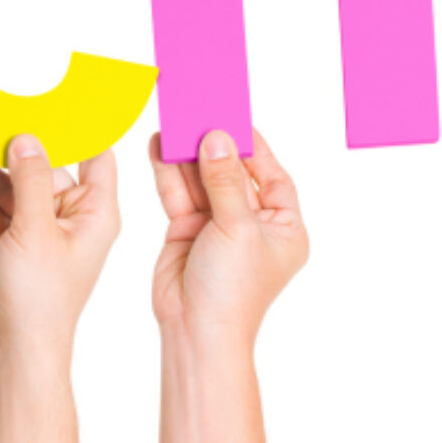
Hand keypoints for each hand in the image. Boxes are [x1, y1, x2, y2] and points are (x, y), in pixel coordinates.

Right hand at [0, 134, 118, 353]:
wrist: (18, 345)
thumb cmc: (43, 297)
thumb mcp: (36, 231)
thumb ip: (32, 181)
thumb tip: (27, 138)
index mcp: (96, 212)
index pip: (95, 155)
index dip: (78, 126)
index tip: (52, 98)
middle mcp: (72, 216)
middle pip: (42, 167)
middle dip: (10, 147)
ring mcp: (42, 228)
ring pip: (12, 187)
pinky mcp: (16, 240)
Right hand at [149, 128, 307, 346]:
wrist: (196, 330)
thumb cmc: (233, 291)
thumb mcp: (237, 228)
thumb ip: (226, 180)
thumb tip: (219, 139)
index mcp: (283, 228)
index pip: (273, 177)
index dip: (255, 148)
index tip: (236, 119)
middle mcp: (251, 225)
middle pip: (233, 174)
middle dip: (215, 146)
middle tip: (199, 113)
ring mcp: (217, 227)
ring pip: (202, 181)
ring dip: (188, 155)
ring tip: (173, 122)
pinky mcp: (186, 231)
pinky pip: (178, 194)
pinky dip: (168, 171)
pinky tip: (158, 147)